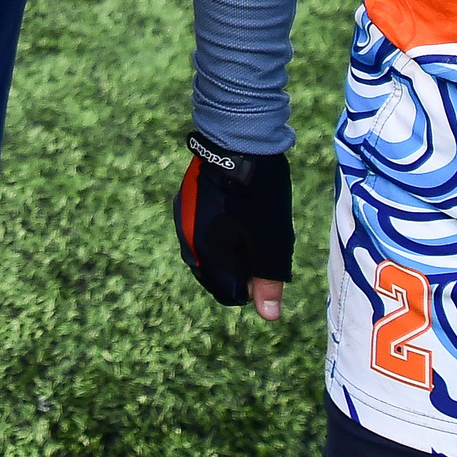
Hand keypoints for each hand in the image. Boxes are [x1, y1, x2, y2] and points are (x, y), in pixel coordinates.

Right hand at [175, 132, 293, 318]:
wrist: (237, 140)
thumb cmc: (259, 195)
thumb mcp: (271, 241)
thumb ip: (268, 280)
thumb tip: (268, 316)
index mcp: (205, 255)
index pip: (228, 291)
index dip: (253, 283)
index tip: (267, 260)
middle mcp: (188, 240)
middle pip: (219, 271)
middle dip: (242, 264)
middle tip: (263, 238)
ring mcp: (185, 218)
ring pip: (214, 248)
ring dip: (234, 243)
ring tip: (254, 221)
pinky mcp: (188, 200)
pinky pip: (208, 227)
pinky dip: (225, 225)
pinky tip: (241, 206)